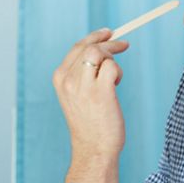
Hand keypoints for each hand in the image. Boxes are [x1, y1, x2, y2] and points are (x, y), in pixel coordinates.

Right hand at [52, 28, 128, 182]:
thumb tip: (102, 49)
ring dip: (113, 60)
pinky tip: (116, 84)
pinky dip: (118, 72)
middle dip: (108, 42)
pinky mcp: (101, 92)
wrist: (93, 149)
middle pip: (89, 47)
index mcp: (60, 78)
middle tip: (123, 45)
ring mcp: (83, 86)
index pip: (77, 48)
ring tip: (115, 78)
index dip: (94, 37)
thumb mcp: (77, 94)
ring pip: (100, 53)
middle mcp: (68, 80)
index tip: (108, 33)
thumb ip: (82, 74)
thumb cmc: (90, 123)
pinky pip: (112, 67)